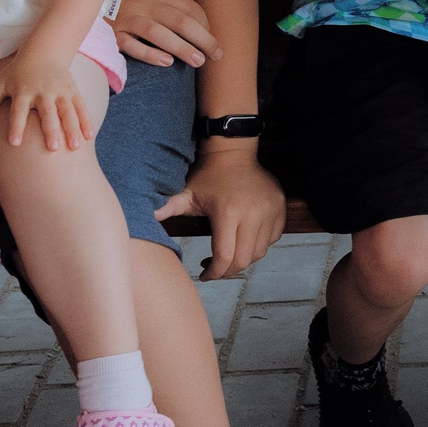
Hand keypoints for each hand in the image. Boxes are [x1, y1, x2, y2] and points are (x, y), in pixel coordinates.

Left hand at [0, 49, 92, 150]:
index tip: (14, 143)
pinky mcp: (73, 92)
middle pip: (47, 113)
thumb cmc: (18, 71)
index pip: (18, 111)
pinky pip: (81, 108)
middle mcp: (43, 91)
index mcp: (23, 91)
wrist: (44, 51)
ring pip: (67, 112)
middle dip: (51, 130)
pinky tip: (89, 136)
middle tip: (52, 149)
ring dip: (71, 129)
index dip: (16, 126)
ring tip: (74, 147)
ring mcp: (60, 92)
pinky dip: (86, 121)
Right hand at [112, 0, 221, 69]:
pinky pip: (132, 46)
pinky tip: (166, 62)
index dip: (205, 23)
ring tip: (198, 61)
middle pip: (180, 22)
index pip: (188, 7)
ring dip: (182, 49)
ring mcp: (127, 19)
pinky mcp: (112, 33)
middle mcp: (144, 4)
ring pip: (159, 35)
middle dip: (203, 39)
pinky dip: (150, 54)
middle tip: (216, 54)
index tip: (212, 35)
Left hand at [154, 146, 286, 279]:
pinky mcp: (279, 208)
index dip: (214, 272)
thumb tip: (147, 216)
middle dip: (228, 271)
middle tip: (216, 269)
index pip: (225, 256)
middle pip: (244, 259)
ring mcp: (270, 210)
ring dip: (244, 259)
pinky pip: (273, 237)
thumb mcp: (187, 193)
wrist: (233, 151)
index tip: (204, 274)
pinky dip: (260, 244)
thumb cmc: (208, 175)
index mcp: (228, 212)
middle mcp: (253, 213)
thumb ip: (168, 206)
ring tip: (230, 255)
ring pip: (260, 251)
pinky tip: (245, 240)